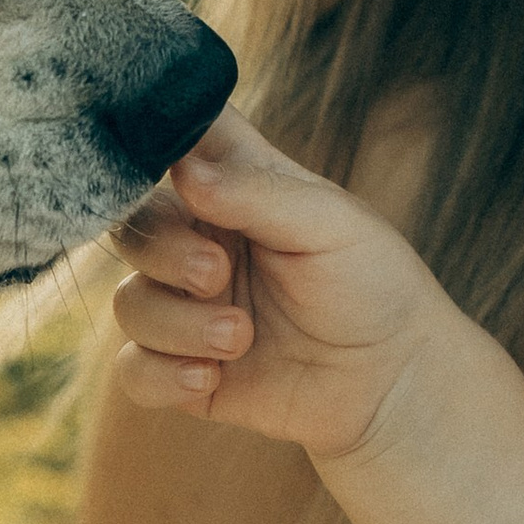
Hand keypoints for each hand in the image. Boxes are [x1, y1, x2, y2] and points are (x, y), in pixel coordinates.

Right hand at [109, 111, 466, 470]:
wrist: (394, 381)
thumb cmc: (373, 284)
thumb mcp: (329, 223)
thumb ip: (255, 193)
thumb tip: (183, 169)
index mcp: (232, 188)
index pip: (171, 142)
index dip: (147, 141)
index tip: (168, 169)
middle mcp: (199, 242)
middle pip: (131, 226)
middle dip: (163, 252)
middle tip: (217, 274)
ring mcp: (188, 307)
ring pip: (129, 303)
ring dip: (176, 323)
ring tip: (240, 337)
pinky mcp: (183, 370)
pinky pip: (133, 370)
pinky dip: (162, 374)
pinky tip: (210, 377)